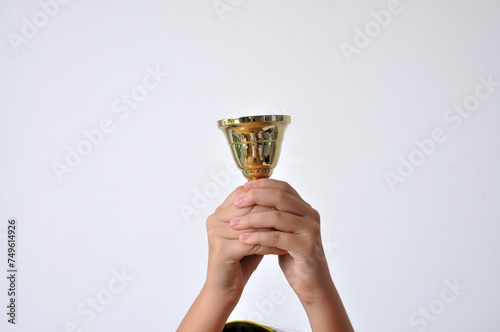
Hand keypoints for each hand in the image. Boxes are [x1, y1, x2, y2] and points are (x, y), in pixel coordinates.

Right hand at [205, 185, 286, 303]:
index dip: (266, 197)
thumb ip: (260, 215)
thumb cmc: (241, 260)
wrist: (226, 289)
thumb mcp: (252, 233)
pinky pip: (251, 244)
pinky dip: (269, 246)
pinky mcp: (221, 250)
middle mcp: (214, 220)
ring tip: (292, 232)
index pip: (245, 193)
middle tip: (294, 216)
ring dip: (275, 229)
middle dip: (274, 212)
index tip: (287, 203)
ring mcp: (216, 234)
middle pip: (250, 207)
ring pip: (253, 225)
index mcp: (219, 212)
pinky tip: (283, 249)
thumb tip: (281, 197)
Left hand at [229, 179, 331, 304]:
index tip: (244, 187)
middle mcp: (310, 215)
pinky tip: (244, 239)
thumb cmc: (294, 256)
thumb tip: (249, 198)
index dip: (263, 185)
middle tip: (237, 203)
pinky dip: (259, 237)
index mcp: (305, 208)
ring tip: (234, 224)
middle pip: (281, 197)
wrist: (312, 283)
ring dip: (252, 219)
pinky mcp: (307, 247)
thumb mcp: (283, 231)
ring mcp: (310, 231)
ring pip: (278, 217)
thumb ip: (274, 215)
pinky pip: (278, 238)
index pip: (283, 187)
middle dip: (256, 198)